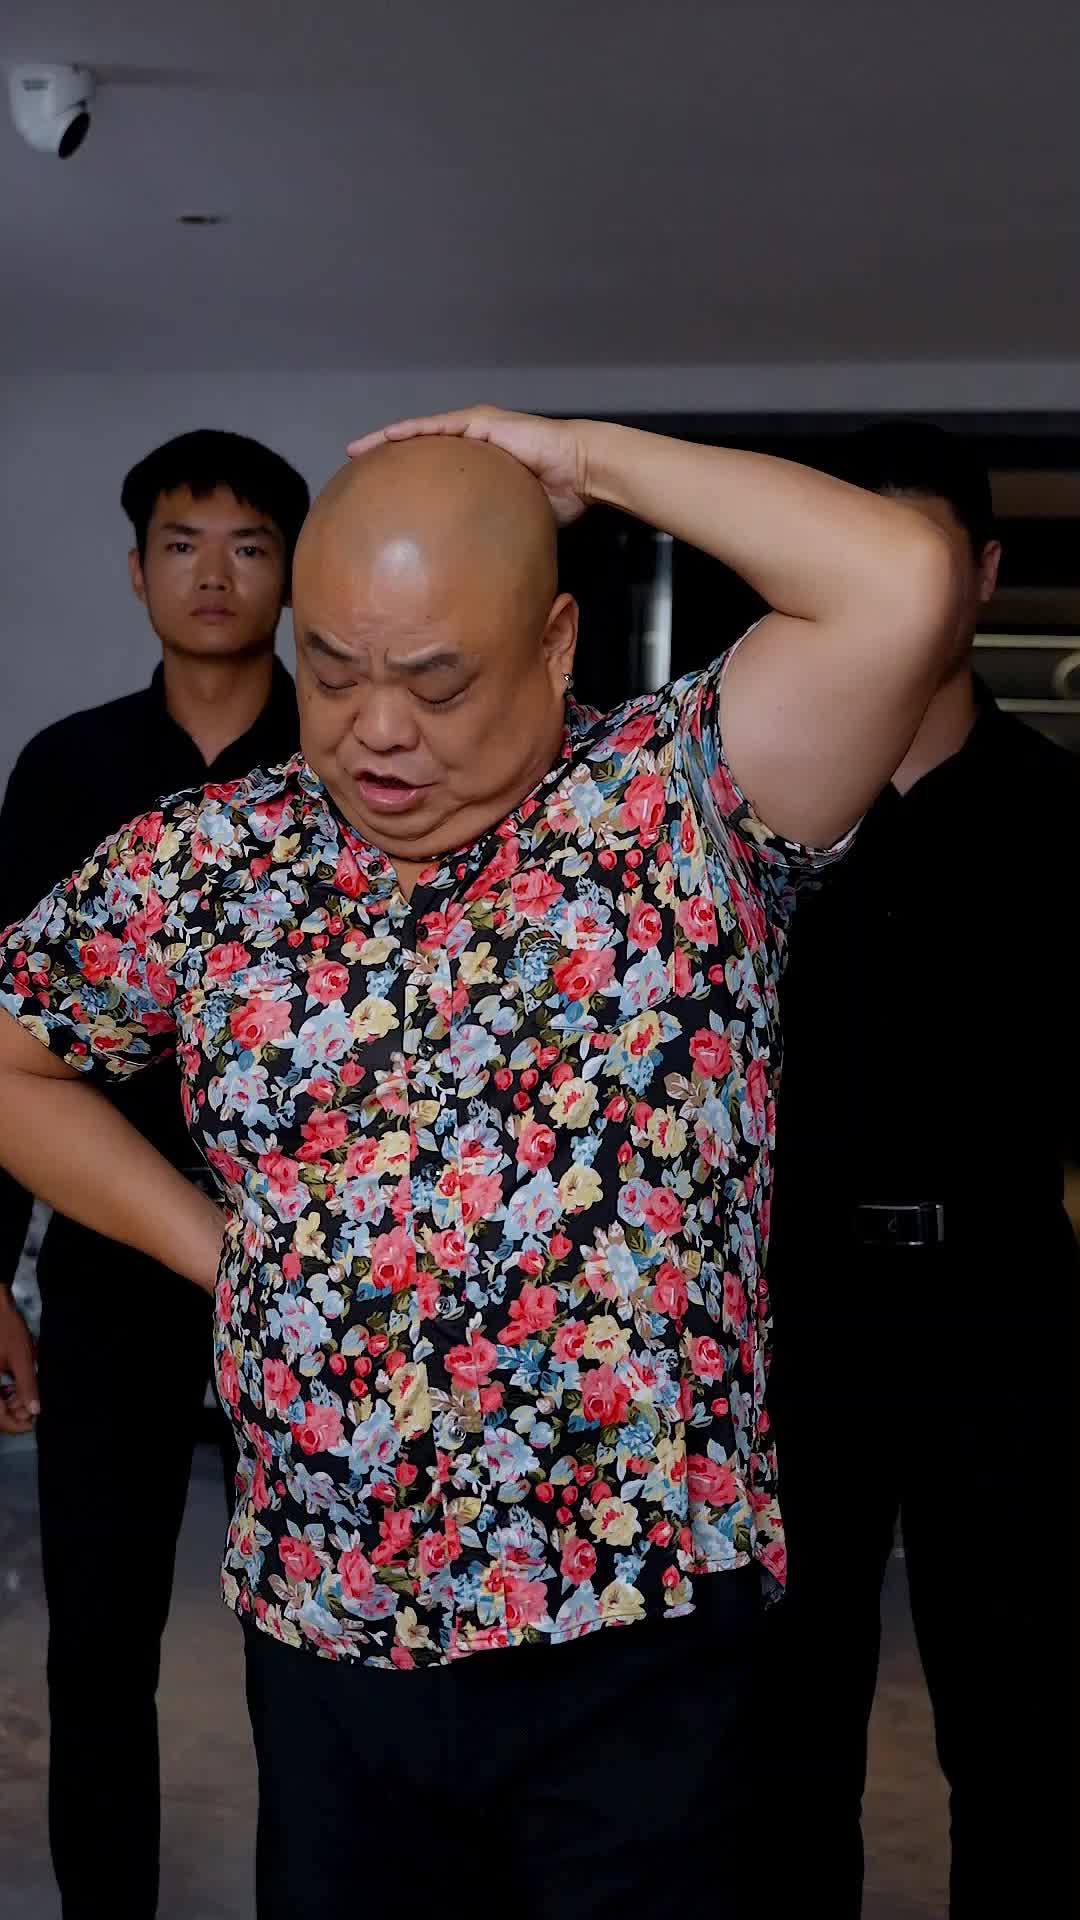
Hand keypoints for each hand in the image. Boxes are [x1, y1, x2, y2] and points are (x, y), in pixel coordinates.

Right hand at [0, 1288, 38, 1435]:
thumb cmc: (8, 1330)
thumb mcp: (22, 1359)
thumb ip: (27, 1386)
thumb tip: (34, 1411)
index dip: (17, 1425)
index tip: (34, 1422)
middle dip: (16, 1413)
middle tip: (35, 1406)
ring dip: (12, 1403)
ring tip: (29, 1396)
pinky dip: (7, 1393)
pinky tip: (19, 1387)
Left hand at [346, 404, 591, 526]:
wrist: (582, 470)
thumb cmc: (558, 495)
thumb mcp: (516, 515)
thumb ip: (493, 529)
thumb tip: (477, 566)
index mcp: (479, 462)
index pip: (433, 468)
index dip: (405, 476)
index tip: (378, 490)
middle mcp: (473, 440)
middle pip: (420, 446)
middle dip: (385, 455)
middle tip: (354, 467)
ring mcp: (476, 427)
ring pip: (422, 431)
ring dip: (388, 438)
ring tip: (357, 449)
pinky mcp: (481, 422)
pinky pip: (440, 427)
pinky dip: (413, 430)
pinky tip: (388, 436)